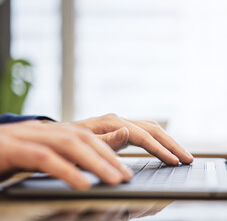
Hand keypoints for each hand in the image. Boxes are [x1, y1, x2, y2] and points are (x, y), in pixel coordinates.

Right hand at [0, 120, 131, 189]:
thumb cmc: (6, 158)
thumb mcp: (38, 157)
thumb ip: (65, 157)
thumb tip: (96, 162)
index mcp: (49, 131)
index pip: (87, 135)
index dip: (110, 149)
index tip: (125, 169)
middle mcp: (40, 130)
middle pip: (83, 137)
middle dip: (109, 156)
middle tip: (126, 176)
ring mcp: (25, 136)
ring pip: (68, 144)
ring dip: (95, 162)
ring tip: (113, 180)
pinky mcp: (9, 149)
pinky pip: (43, 157)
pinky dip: (67, 170)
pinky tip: (83, 184)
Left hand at [74, 114, 192, 164]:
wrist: (54, 138)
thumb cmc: (65, 146)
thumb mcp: (81, 147)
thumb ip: (106, 140)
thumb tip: (128, 132)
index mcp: (112, 123)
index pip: (144, 136)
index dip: (161, 150)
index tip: (175, 161)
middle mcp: (119, 120)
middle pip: (154, 129)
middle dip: (172, 144)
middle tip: (188, 159)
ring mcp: (120, 123)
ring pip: (152, 129)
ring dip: (168, 141)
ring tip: (182, 155)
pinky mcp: (120, 129)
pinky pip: (145, 132)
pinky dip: (159, 140)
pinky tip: (164, 149)